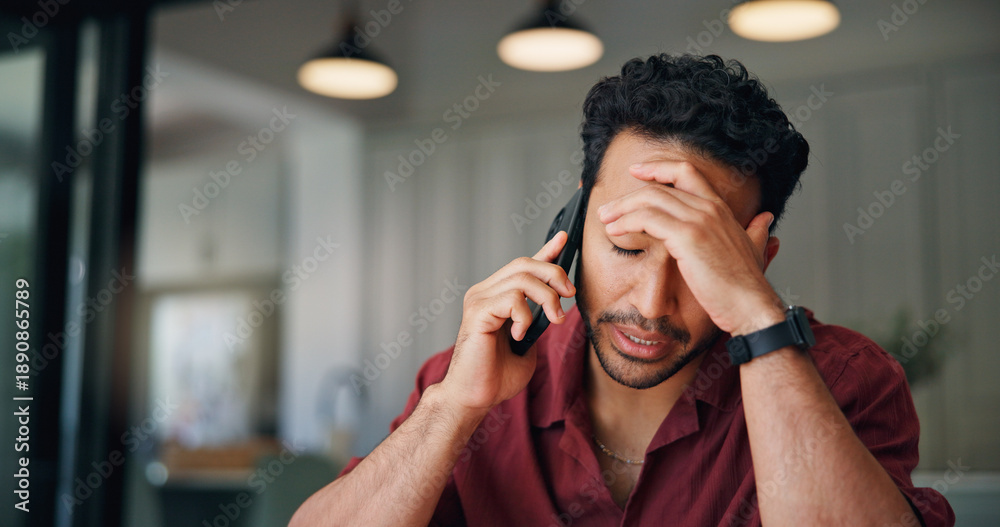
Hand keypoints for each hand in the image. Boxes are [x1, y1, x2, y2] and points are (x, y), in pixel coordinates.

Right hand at [438, 232, 575, 414]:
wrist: (474, 399)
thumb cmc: (495, 377)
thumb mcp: (528, 343)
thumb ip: (538, 321)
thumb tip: (556, 304)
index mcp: (495, 297)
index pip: (522, 266)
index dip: (545, 251)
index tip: (565, 239)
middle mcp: (484, 293)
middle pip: (524, 263)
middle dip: (554, 274)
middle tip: (568, 297)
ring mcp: (478, 300)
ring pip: (522, 278)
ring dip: (547, 297)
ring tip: (554, 320)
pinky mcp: (477, 312)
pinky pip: (512, 299)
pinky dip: (525, 316)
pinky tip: (519, 335)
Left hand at [596, 161, 783, 334]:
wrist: (751, 306)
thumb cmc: (747, 285)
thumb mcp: (755, 249)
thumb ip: (756, 231)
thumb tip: (763, 220)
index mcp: (720, 208)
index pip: (685, 172)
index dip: (658, 167)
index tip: (637, 170)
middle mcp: (709, 208)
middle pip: (659, 187)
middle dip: (629, 195)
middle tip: (609, 207)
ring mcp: (699, 220)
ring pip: (650, 199)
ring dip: (622, 208)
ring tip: (605, 219)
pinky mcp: (687, 237)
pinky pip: (648, 219)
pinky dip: (627, 222)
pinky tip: (615, 231)